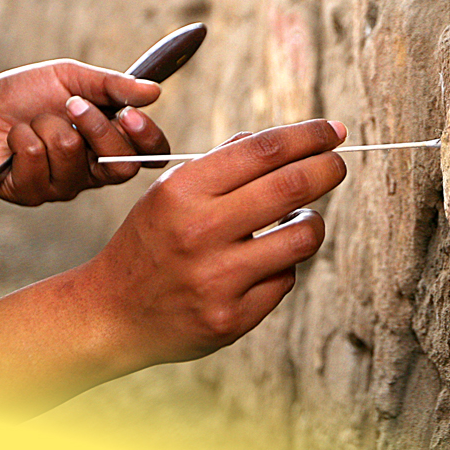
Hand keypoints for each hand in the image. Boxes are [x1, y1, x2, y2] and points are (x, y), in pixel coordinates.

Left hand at [0, 60, 170, 205]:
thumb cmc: (23, 95)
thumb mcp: (70, 78)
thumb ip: (111, 86)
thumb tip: (153, 91)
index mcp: (108, 144)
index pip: (149, 155)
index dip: (147, 140)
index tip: (130, 114)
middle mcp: (91, 172)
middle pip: (120, 165)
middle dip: (96, 126)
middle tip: (72, 104)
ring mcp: (62, 187)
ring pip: (72, 155)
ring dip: (46, 125)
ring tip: (31, 122)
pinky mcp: (30, 194)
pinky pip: (36, 160)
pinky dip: (20, 137)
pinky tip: (12, 139)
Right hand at [82, 119, 347, 363]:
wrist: (113, 313)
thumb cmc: (151, 244)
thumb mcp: (170, 192)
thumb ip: (224, 164)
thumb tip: (290, 139)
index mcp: (182, 190)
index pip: (264, 150)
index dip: (308, 135)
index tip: (332, 132)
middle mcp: (200, 231)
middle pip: (291, 186)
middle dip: (328, 168)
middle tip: (337, 164)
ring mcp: (217, 278)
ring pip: (302, 237)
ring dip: (313, 222)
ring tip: (301, 218)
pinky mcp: (232, 317)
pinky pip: (285, 279)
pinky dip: (283, 265)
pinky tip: (264, 262)